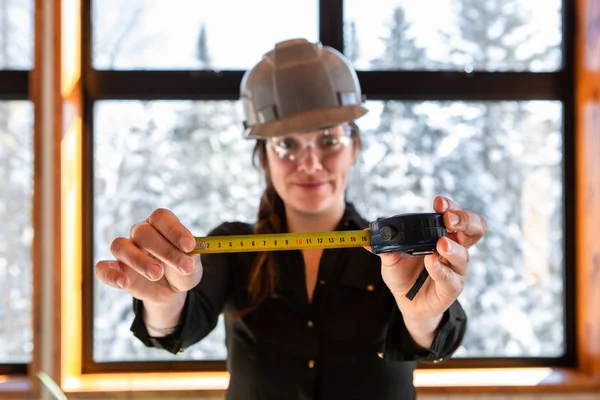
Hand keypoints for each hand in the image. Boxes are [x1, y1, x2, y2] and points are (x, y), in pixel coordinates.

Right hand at [95, 208, 201, 306]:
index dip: (175, 230)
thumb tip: (190, 257)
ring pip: (120, 246)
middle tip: (183, 266)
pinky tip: (123, 282)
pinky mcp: (115, 269)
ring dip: (139, 260)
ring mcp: (125, 251)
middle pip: (143, 232)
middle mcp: (140, 233)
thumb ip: (192, 260)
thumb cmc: (181, 270)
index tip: (190, 246)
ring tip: (157, 274)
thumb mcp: (192, 267)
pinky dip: (110, 274)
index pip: (161, 218)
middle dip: (165, 250)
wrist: (170, 291)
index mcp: (160, 225)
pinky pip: (102, 268)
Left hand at [372, 196, 486, 320]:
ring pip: (464, 255)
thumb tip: (367, 233)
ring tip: (440, 244)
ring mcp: (455, 269)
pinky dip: (440, 269)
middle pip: (474, 229)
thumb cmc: (404, 274)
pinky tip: (431, 262)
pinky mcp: (452, 288)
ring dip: (452, 247)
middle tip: (449, 219)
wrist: (406, 302)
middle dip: (464, 220)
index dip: (450, 207)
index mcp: (443, 234)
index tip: (438, 203)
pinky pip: (450, 278)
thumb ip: (383, 245)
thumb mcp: (390, 257)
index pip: (455, 215)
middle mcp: (454, 249)